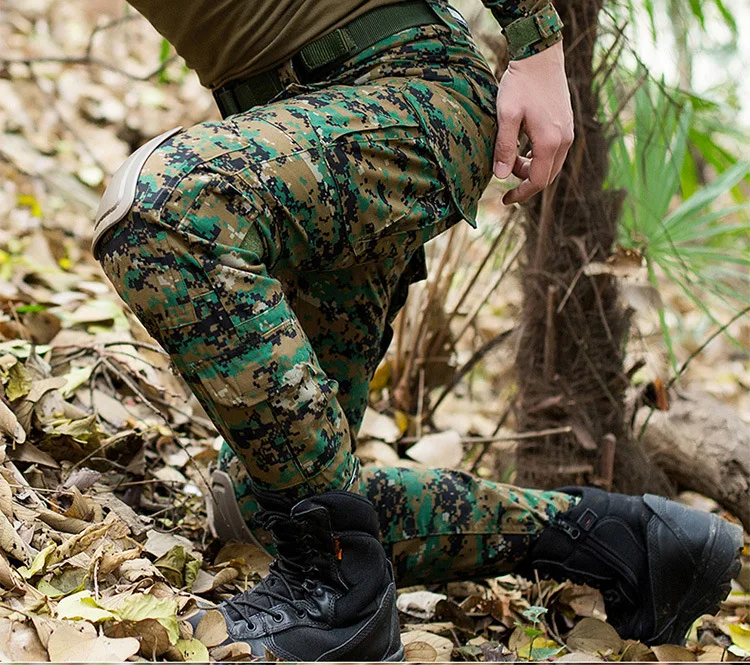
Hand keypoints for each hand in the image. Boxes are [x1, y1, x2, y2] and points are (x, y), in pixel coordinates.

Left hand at [493, 41, 573, 204]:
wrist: (540, 56)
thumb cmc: (520, 84)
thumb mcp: (506, 116)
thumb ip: (504, 147)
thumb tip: (501, 176)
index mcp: (550, 142)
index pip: (538, 181)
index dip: (521, 194)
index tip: (505, 200)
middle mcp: (564, 140)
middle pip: (547, 176)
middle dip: (525, 181)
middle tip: (504, 173)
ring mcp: (568, 131)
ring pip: (551, 164)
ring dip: (531, 168)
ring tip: (510, 157)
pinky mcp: (566, 123)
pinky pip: (554, 151)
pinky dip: (538, 157)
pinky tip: (523, 147)